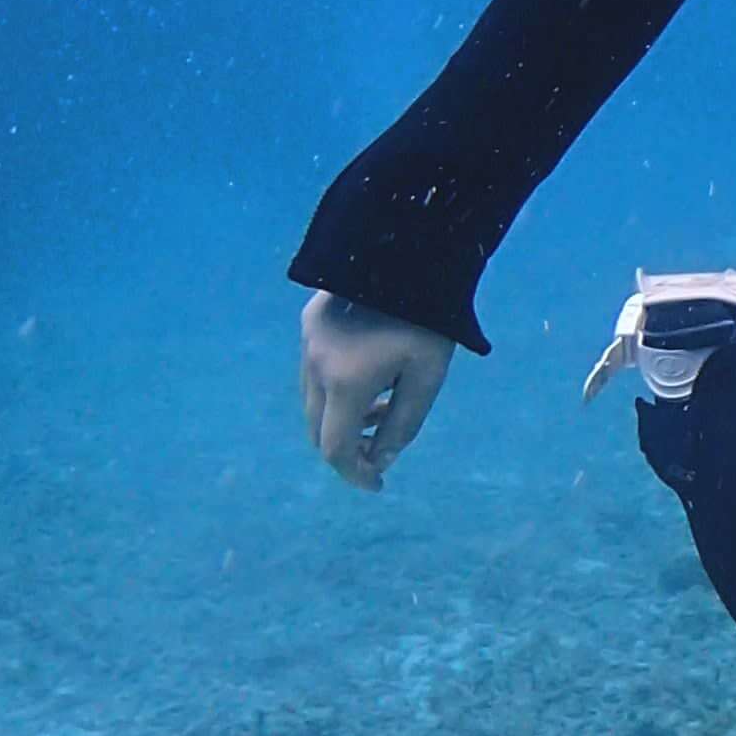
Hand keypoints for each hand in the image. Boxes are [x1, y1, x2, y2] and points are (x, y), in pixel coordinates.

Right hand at [300, 290, 455, 491]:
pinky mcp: (308, 325)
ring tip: (384, 407)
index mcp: (345, 383)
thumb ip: (404, 423)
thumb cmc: (429, 317)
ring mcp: (307, 344)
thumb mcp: (428, 375)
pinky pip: (314, 371)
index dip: (354, 473)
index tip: (377, 483)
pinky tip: (370, 377)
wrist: (406, 252)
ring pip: (314, 401)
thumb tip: (381, 460)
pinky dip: (336, 389)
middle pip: (319, 429)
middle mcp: (315, 367)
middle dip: (347, 447)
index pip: (335, 449)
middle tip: (380, 447)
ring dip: (342, 417)